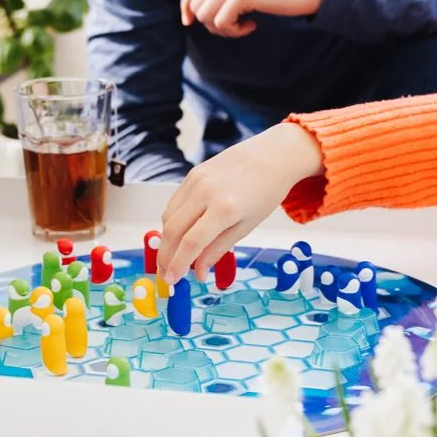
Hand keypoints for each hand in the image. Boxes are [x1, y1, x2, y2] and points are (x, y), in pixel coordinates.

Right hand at [156, 122, 324, 283]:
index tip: (172, 280)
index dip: (178, 264)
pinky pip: (173, 203)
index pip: (191, 242)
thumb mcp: (247, 226)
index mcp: (225, 208)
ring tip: (172, 257)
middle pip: (173, 230)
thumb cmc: (265, 193)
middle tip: (166, 274)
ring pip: (168, 216)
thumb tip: (198, 272)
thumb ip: (219, 249)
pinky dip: (171, 222)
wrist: (271, 156)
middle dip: (165, 256)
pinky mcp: (191, 174)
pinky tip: (178, 234)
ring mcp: (195, 180)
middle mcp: (205, 192)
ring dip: (166, 240)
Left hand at [180, 0, 333, 37]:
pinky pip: (221, 22)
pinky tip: (252, 25)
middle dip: (211, 21)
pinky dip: (234, 31)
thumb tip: (197, 11)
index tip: (189, 22)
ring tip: (244, 25)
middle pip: (197, 3)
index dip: (187, 5)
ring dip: (223, 28)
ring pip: (205, 15)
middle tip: (234, 25)